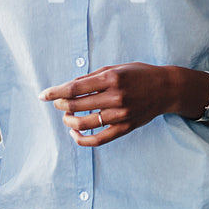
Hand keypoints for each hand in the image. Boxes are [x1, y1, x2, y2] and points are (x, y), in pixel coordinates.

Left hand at [40, 62, 182, 146]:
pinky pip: (98, 139)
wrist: (166, 89)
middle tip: (57, 104)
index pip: (74, 88)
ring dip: (69, 121)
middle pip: (76, 105)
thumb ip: (91, 77)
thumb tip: (67, 87)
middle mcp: (115, 96)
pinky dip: (82, 140)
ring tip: (67, 116)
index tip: (43, 95)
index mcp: (111, 78)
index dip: (55, 92)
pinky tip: (75, 134)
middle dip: (61, 105)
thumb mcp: (115, 68)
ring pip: (84, 123)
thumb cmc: (139, 75)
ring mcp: (120, 114)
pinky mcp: (125, 127)